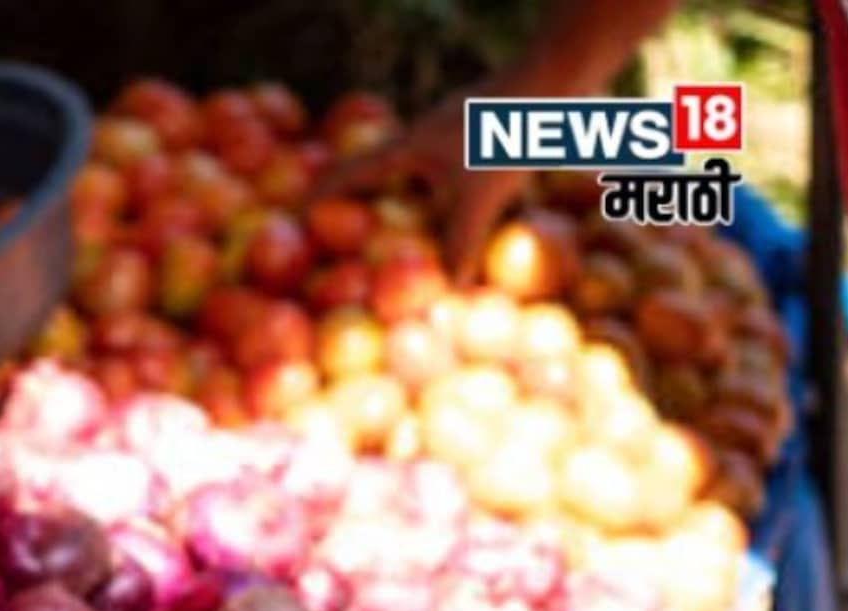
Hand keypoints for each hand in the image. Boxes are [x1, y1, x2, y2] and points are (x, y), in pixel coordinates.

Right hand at [312, 87, 529, 284]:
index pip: (350, 173)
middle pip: (380, 171)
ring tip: (399, 231)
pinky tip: (458, 214)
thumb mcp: (479, 198)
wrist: (553, 82)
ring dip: (407, 198)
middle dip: (362, 199)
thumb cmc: (506, 137)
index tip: (295, 210)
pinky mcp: (478, 133)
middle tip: (345, 229)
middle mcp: (422, 137)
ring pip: (417, 171)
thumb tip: (448, 290)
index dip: (321, 192)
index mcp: (406, 148)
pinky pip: (449, 171)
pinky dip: (445, 195)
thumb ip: (460, 244)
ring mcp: (450, 132)